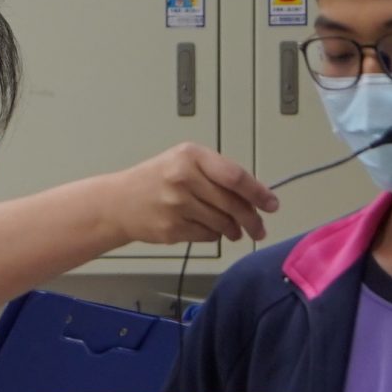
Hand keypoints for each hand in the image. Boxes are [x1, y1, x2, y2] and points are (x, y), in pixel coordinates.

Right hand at [107, 144, 278, 246]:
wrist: (119, 202)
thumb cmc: (157, 178)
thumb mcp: (184, 161)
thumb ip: (217, 172)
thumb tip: (255, 195)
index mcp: (191, 156)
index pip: (235, 176)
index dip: (258, 192)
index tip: (271, 204)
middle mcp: (183, 178)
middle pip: (232, 203)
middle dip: (251, 219)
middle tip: (260, 227)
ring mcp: (176, 206)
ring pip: (222, 223)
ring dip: (234, 230)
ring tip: (235, 231)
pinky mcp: (172, 228)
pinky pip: (207, 235)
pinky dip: (214, 235)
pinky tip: (210, 230)